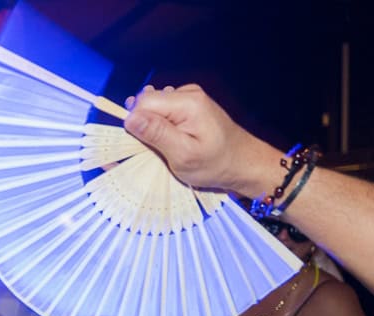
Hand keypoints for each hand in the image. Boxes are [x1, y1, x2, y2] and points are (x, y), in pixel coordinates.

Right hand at [123, 84, 278, 195]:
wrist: (243, 163)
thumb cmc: (216, 163)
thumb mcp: (183, 154)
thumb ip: (156, 133)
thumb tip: (130, 117)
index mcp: (187, 102)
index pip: (142, 102)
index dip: (135, 124)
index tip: (143, 146)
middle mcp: (187, 93)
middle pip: (146, 102)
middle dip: (144, 126)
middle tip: (158, 149)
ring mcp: (189, 97)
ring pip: (153, 107)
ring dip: (152, 128)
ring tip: (168, 146)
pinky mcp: (190, 105)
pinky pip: (163, 112)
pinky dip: (162, 127)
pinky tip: (173, 140)